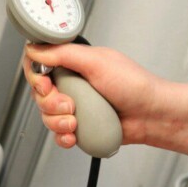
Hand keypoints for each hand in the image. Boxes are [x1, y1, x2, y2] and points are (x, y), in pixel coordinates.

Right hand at [23, 43, 164, 147]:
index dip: (37, 77)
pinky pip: (59, 134)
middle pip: (40, 94)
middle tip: (69, 104)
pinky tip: (75, 135)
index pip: (40, 65)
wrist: (152, 116)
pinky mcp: (80, 126)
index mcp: (75, 63)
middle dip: (50, 103)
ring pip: (47, 116)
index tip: (46, 84)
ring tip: (76, 121)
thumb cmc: (135, 86)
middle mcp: (73, 83)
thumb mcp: (97, 62)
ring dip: (57, 121)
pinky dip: (63, 136)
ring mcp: (76, 106)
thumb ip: (64, 54)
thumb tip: (36, 49)